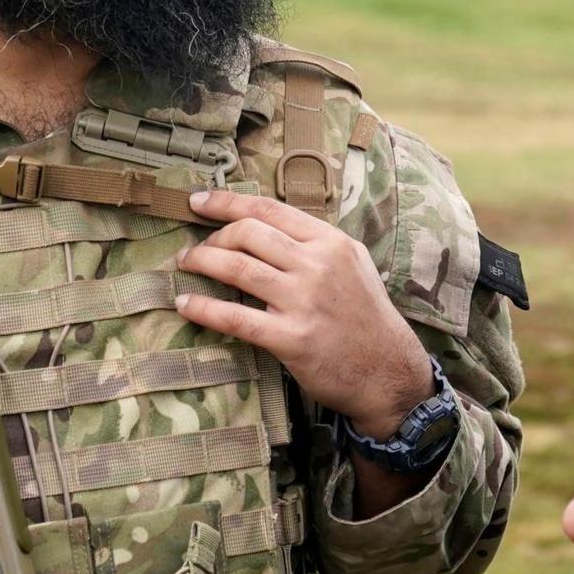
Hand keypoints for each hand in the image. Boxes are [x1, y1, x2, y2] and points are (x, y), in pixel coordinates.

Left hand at [173, 190, 434, 437]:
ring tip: (186, 264)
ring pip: (237, 268)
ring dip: (202, 262)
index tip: (199, 202)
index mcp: (331, 242)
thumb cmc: (366, 317)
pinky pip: (236, 317)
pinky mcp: (291, 338)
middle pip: (248, 233)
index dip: (227, 203)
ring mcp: (304, 301)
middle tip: (197, 247)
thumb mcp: (352, 264)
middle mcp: (318, 265)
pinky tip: (186, 303)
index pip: (270, 210)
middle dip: (213, 236)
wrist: (388, 371)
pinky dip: (204, 308)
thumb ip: (314, 243)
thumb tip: (265, 226)